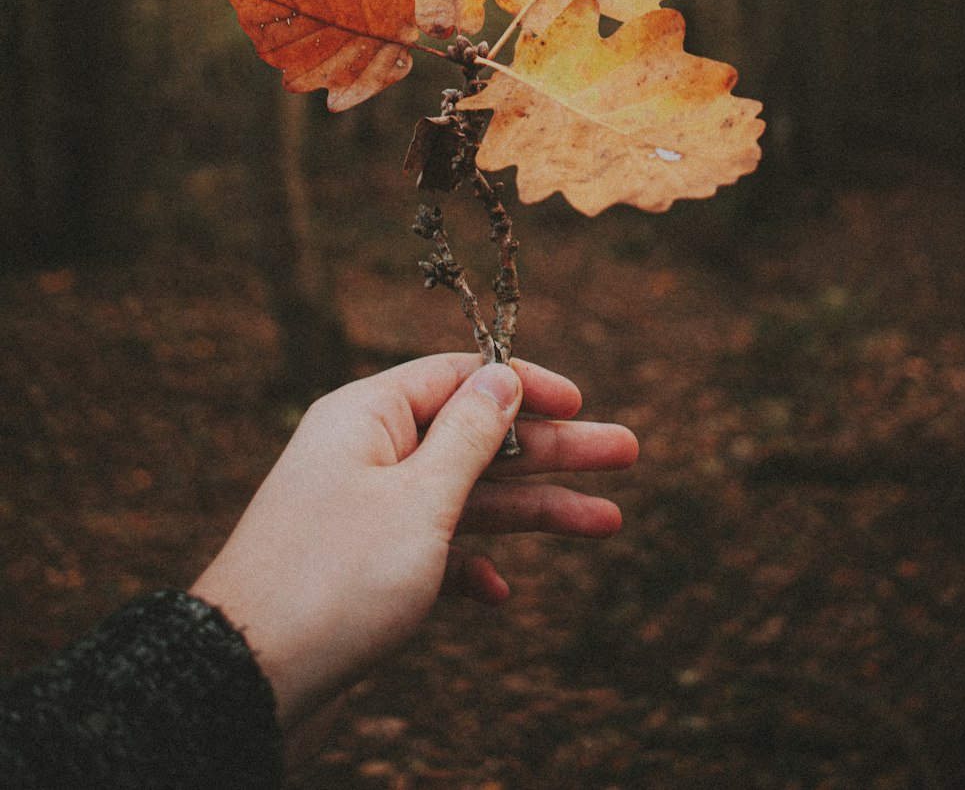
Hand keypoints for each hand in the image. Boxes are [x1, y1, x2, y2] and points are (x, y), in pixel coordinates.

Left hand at [190, 353, 637, 731]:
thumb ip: (470, 435)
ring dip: (532, 510)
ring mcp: (365, 513)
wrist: (247, 680)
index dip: (524, 385)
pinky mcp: (364, 570)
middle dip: (552, 450)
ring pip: (464, 498)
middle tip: (627, 452)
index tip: (582, 399)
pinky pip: (432, 552)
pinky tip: (500, 594)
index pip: (458, 376)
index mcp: (367, 416)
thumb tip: (503, 375)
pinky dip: (469, 567)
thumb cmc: (333, 579)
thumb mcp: (418, 500)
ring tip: (608, 521)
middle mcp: (366, 454)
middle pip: (476, 438)